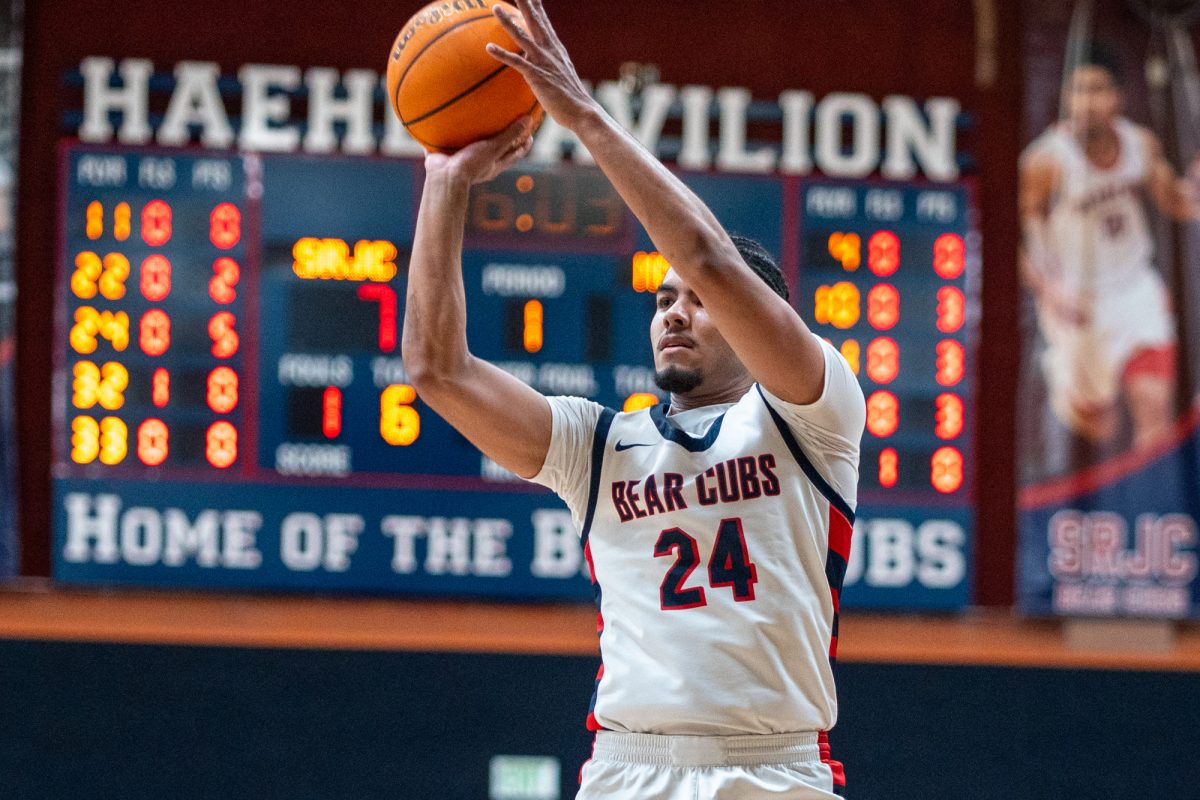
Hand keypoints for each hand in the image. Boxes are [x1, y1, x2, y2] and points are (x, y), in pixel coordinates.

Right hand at [425, 116, 533, 184]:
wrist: (444, 177)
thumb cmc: (471, 165)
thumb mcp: (493, 148)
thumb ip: (509, 135)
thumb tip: (528, 120)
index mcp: (495, 165)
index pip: (514, 154)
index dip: (524, 145)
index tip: (530, 133)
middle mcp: (483, 164)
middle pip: (498, 151)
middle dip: (503, 139)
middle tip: (509, 123)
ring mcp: (466, 160)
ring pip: (476, 146)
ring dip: (478, 136)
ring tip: (480, 119)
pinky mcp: (451, 155)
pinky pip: (454, 142)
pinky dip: (455, 133)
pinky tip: (452, 120)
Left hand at [487, 0, 598, 128]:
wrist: (581, 111)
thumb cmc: (570, 97)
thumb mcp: (560, 73)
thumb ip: (549, 63)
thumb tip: (539, 62)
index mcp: (555, 48)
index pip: (544, 21)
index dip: (537, 6)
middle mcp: (549, 50)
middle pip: (534, 20)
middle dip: (525, 3)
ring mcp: (543, 62)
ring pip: (522, 36)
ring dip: (507, 22)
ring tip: (495, 7)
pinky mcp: (537, 76)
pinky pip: (516, 62)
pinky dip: (502, 54)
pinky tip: (489, 47)